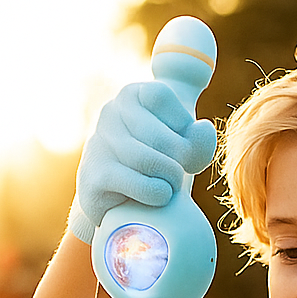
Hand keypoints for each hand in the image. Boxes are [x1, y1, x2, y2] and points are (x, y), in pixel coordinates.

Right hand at [68, 80, 217, 243]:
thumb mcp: (180, 146)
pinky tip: (158, 196)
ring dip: (170, 178)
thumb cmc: (155, 167)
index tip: (183, 146)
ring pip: (148, 160)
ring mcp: (98, 144)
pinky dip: (156, 193)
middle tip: (179, 175)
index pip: (161, 96)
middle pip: (160, 135)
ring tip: (171, 187)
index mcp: (131, 95)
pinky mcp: (94, 177)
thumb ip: (199, 138)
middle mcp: (109, 113)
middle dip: (181, 160)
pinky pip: (136, 183)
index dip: (181, 124)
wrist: (120, 202)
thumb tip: (201, 130)